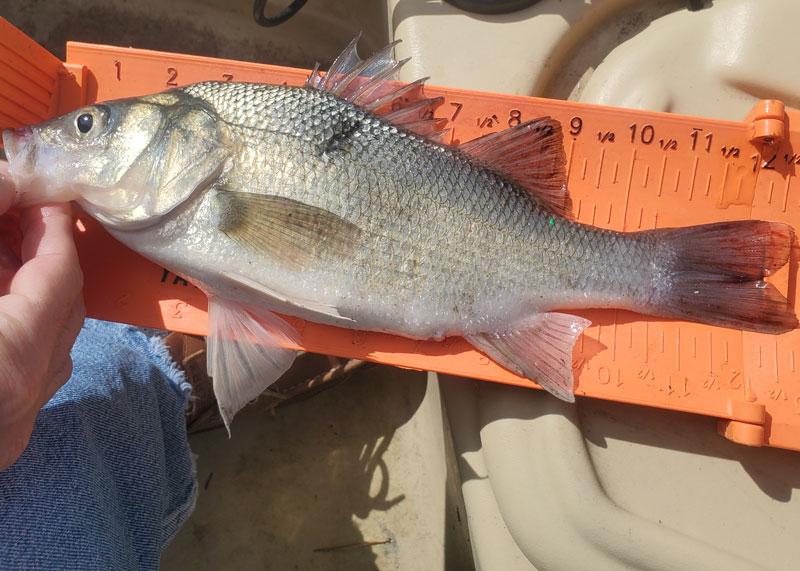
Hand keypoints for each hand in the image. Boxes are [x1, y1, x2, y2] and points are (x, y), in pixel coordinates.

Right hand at [0, 173, 84, 470]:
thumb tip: (6, 188)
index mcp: (9, 360)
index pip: (59, 275)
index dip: (52, 227)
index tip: (42, 195)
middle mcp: (25, 397)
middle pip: (63, 308)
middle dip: (42, 254)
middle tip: (16, 214)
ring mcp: (14, 425)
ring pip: (49, 341)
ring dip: (27, 291)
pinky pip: (29, 371)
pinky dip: (16, 329)